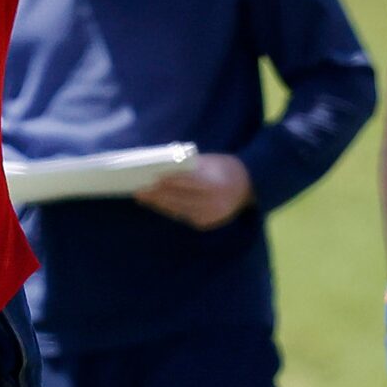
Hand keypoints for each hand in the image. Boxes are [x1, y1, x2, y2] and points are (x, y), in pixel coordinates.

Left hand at [135, 154, 252, 229]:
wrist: (248, 186)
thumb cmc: (223, 168)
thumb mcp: (210, 162)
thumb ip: (189, 167)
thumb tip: (161, 169)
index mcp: (216, 184)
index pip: (187, 182)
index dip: (168, 181)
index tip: (150, 178)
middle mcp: (213, 203)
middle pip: (179, 198)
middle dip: (157, 195)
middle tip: (138, 190)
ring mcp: (210, 216)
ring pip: (177, 210)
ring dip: (158, 203)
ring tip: (142, 197)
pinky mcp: (205, 224)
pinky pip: (182, 215)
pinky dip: (168, 208)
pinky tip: (156, 203)